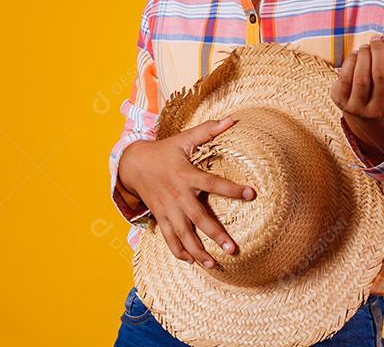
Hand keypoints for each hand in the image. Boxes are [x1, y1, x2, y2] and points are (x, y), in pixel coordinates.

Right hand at [118, 117, 255, 268]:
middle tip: (233, 249)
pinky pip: (169, 238)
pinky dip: (179, 252)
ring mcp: (168, 209)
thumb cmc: (164, 151)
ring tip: (214, 265)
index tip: (251, 194)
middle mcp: (178, 195)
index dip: (232, 189)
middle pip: (198, 218)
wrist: (133, 164)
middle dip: (215, 235)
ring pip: (183, 235)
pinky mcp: (160, 218)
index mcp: (186, 175)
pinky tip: (192, 262)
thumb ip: (208, 130)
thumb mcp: (184, 138)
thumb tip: (232, 119)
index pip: (212, 183)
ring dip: (198, 251)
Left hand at [330, 34, 383, 160]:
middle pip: (380, 75)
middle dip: (378, 51)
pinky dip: (351, 61)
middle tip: (376, 37)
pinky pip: (345, 78)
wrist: (362, 109)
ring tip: (367, 45)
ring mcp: (358, 108)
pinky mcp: (340, 101)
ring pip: (361, 77)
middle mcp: (379, 109)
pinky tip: (357, 54)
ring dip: (364, 55)